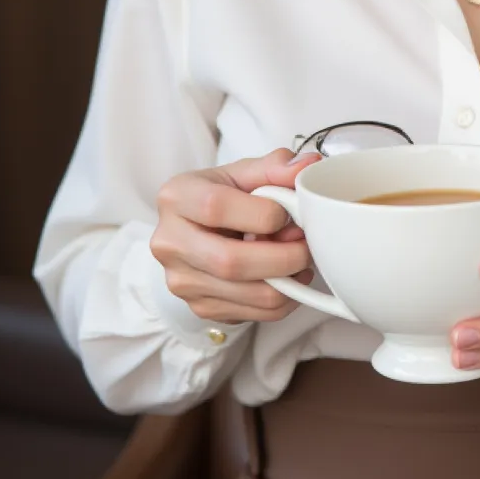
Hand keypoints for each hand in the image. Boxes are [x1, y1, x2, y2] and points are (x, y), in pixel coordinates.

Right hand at [151, 148, 320, 324]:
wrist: (197, 231)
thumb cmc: (222, 197)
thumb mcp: (243, 174)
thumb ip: (276, 167)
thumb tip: (309, 165)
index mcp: (176, 198)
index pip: (216, 207)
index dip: (262, 214)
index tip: (287, 214)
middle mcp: (169, 242)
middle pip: (230, 261)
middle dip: (283, 257)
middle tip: (306, 247)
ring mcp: (181, 280)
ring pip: (246, 293)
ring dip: (288, 281)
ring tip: (300, 261)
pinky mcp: (199, 306)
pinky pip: (252, 313)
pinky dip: (283, 300)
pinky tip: (287, 279)